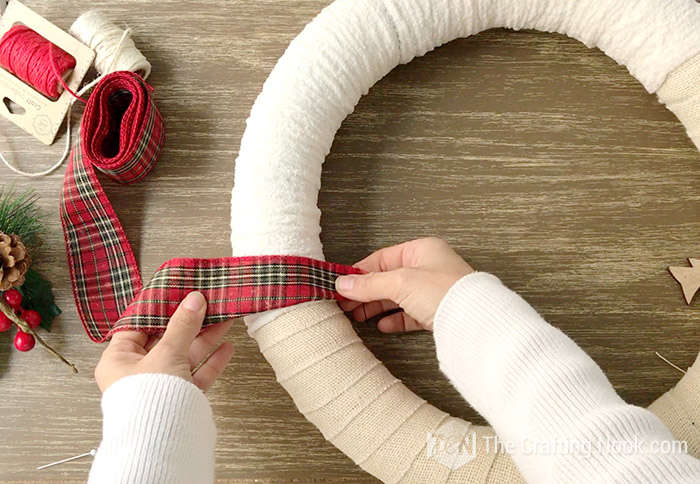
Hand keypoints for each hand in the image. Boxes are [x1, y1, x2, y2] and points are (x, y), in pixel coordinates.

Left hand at [94, 291, 234, 392]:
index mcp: (119, 359)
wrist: (161, 441)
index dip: (159, 307)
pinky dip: (212, 360)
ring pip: (185, 354)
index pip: (138, 325)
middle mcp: (137, 373)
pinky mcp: (180, 397)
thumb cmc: (147, 401)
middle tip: (206, 302)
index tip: (177, 292)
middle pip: (166, 338)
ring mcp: (161, 385)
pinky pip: (197, 373)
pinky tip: (226, 347)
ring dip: (206, 336)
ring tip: (223, 318)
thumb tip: (193, 301)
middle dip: (190, 321)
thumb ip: (182, 325)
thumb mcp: (165, 352)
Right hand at [336, 237, 473, 331]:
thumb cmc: (445, 292)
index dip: (360, 272)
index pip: (382, 258)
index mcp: (422, 250)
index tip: (342, 284)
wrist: (475, 321)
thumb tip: (344, 284)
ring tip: (358, 315)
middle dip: (365, 291)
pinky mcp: (437, 313)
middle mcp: (428, 268)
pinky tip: (382, 325)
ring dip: (376, 306)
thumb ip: (370, 283)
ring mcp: (433, 291)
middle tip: (345, 303)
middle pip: (388, 278)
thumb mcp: (401, 282)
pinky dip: (394, 319)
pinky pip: (410, 314)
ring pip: (397, 297)